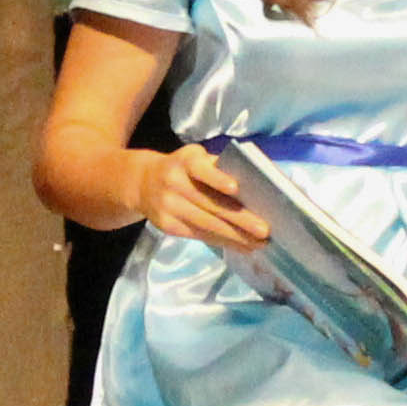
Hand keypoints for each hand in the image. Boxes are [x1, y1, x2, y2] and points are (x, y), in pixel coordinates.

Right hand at [137, 147, 274, 253]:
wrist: (142, 183)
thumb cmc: (183, 169)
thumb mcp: (195, 159)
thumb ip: (218, 168)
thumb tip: (256, 188)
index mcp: (185, 161)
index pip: (201, 169)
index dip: (217, 178)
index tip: (235, 188)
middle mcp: (174, 182)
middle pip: (210, 204)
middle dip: (240, 219)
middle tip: (264, 231)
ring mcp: (168, 207)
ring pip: (206, 225)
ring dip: (236, 237)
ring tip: (259, 243)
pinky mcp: (168, 226)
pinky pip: (200, 235)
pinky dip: (223, 242)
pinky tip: (242, 246)